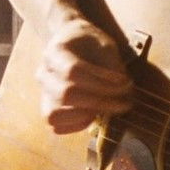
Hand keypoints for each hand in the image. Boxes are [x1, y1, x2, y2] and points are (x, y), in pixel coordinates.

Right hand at [35, 16, 131, 133]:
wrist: (73, 42)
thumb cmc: (90, 43)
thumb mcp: (105, 43)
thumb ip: (112, 64)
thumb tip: (123, 88)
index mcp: (55, 51)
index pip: (73, 71)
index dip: (102, 81)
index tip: (125, 82)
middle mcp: (44, 74)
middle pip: (66, 94)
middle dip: (101, 100)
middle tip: (126, 101)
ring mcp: (44, 93)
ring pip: (54, 115)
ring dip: (86, 115)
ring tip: (107, 108)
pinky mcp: (49, 108)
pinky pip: (57, 127)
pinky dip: (77, 126)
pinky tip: (96, 115)